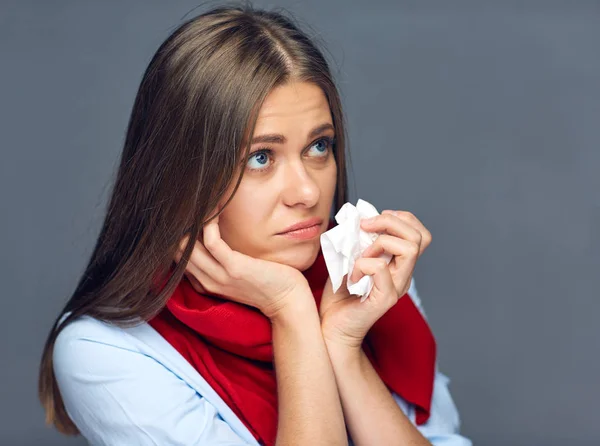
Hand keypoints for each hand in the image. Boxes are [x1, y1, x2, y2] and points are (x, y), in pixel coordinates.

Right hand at [173, 214, 311, 319]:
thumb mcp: (237, 273)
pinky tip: (218, 209)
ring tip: (206, 200)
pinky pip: (211, 240)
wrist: (288, 301)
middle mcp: (206, 281)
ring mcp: (218, 276)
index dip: (180, 232)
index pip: (178, 255)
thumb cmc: (267, 283)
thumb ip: (222, 260)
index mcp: (204, 283)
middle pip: (177, 248)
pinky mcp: (234, 268)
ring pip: (187, 244)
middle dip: (183, 223)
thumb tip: (214, 234)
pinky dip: (210, 221)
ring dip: (196, 218)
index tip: (191, 213)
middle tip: (195, 202)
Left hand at [320, 210, 431, 348]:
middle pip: (419, 237)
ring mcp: (397, 287)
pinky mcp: (385, 299)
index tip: (375, 220)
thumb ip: (359, 239)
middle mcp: (404, 275)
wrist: (331, 326)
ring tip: (360, 254)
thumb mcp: (349, 257)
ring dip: (379, 242)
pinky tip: (352, 275)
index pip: (419, 234)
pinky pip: (381, 268)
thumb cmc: (339, 294)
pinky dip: (362, 263)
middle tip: (365, 227)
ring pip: (408, 249)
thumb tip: (360, 217)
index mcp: (399, 264)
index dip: (401, 219)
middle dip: (390, 222)